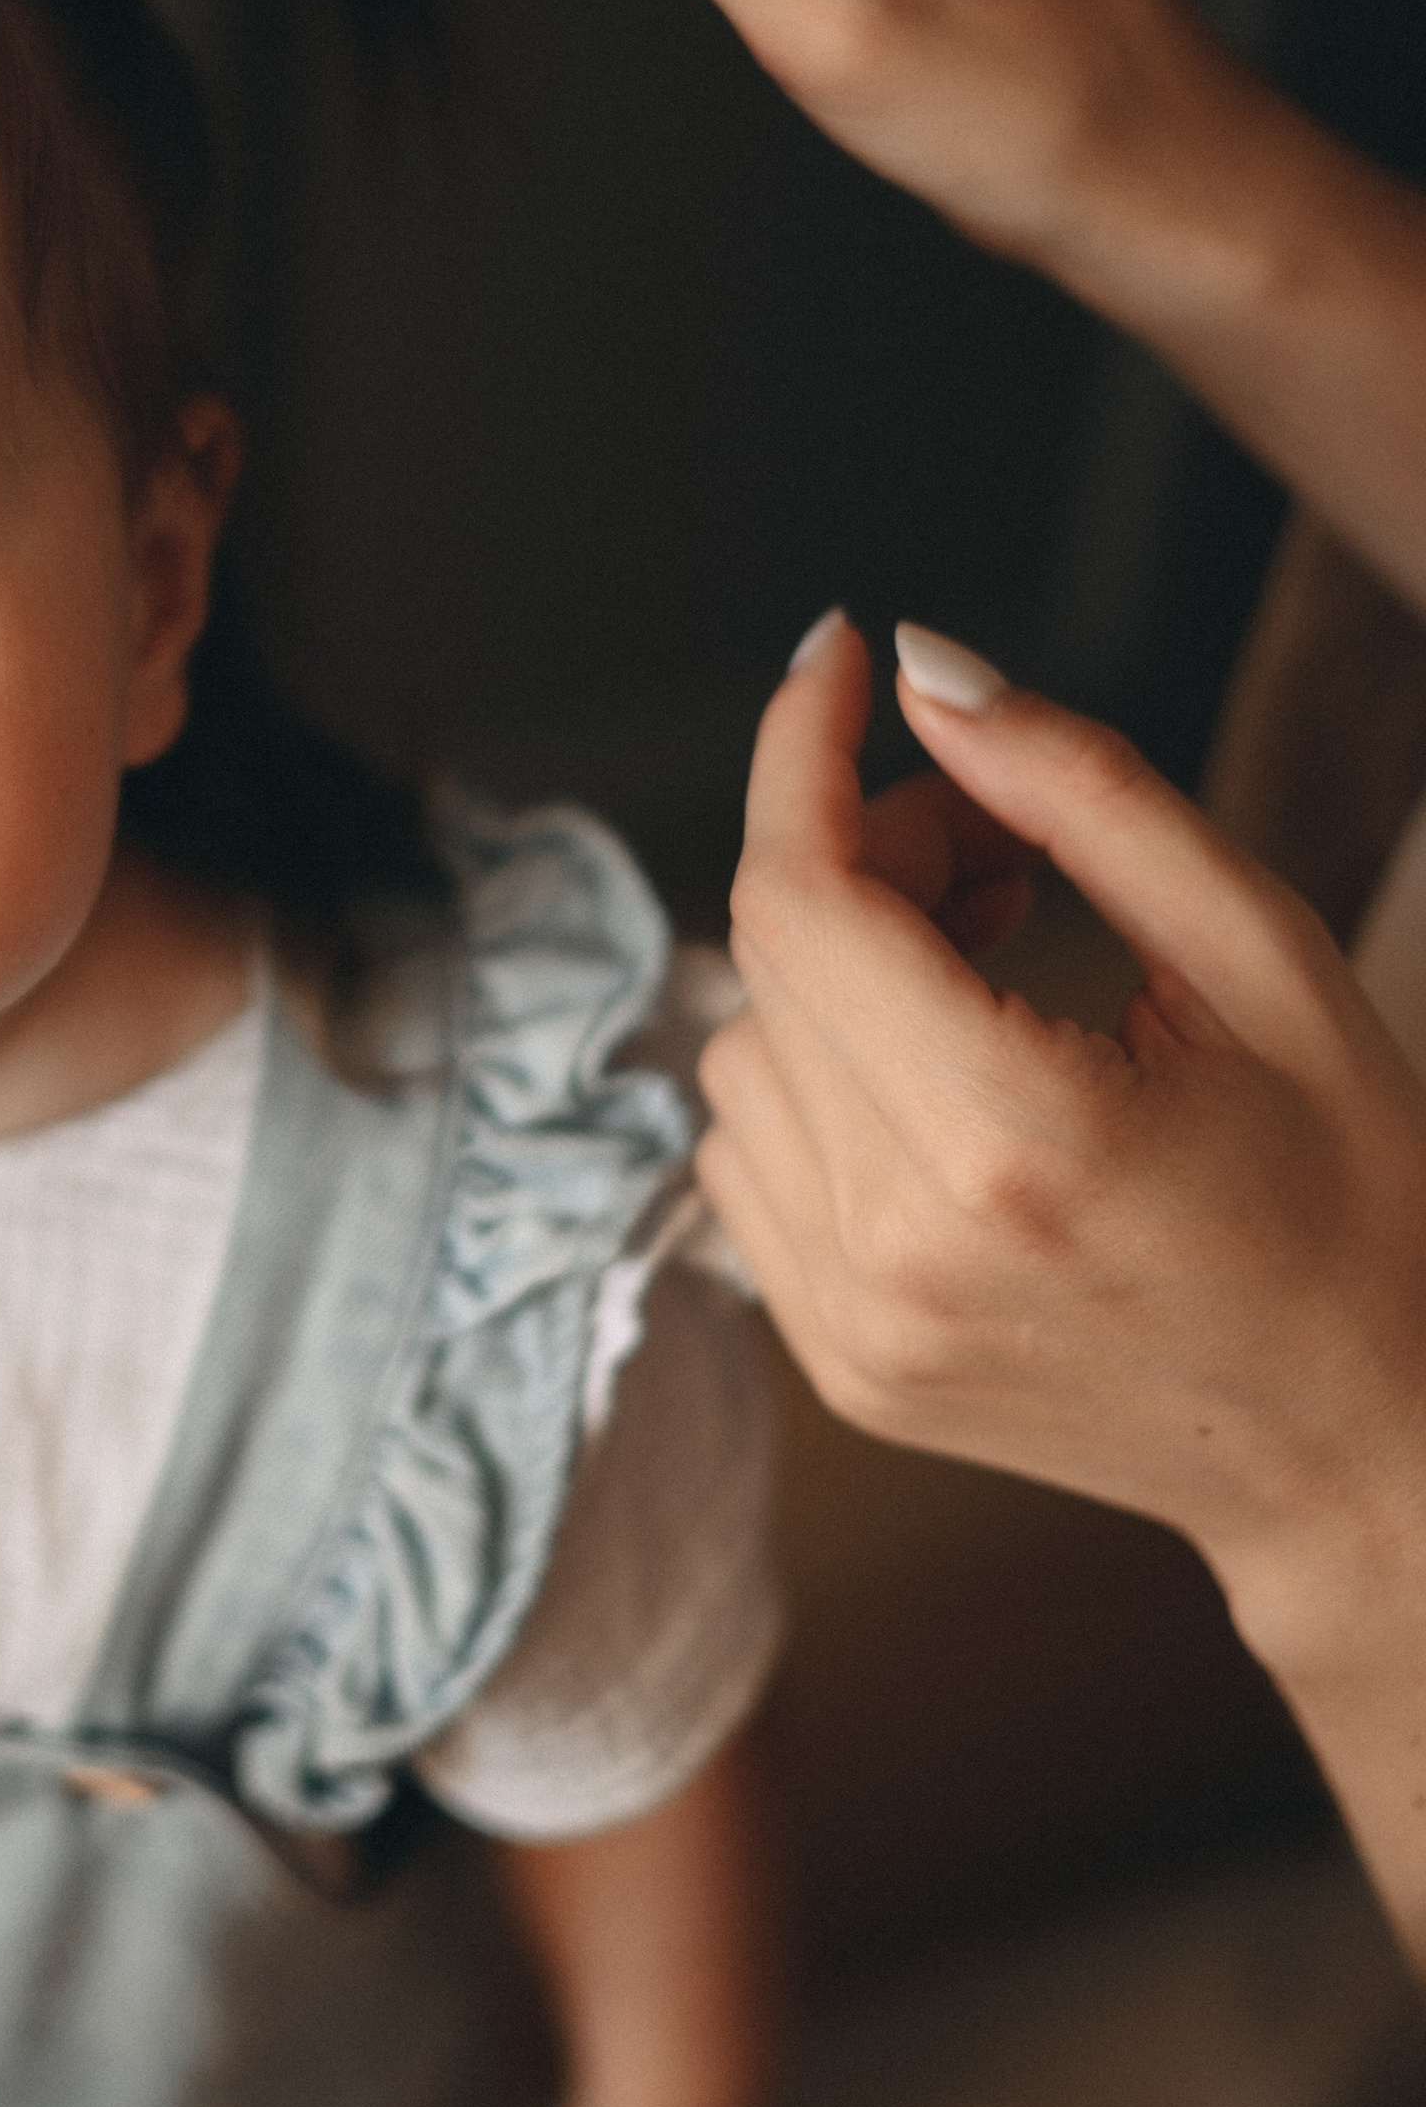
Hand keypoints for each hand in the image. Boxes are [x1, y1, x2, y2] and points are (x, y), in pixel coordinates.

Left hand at [698, 610, 1425, 1948]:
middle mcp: (898, 1247)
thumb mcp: (1259, 954)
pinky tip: (951, 1080)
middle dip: (869, 858)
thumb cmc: (1353, 1195)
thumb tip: (926, 673)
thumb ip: (1083, 792)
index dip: (798, 754)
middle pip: (774, 960)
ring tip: (997, 968)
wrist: (1370, 1444)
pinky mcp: (839, 1366)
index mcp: (1010, 1143)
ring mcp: (853, 1324)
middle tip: (1006, 858)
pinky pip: (751, 1157)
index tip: (835, 663)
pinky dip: (820, 1081)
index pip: (801, 898)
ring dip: (840, 974)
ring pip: (743, 1053)